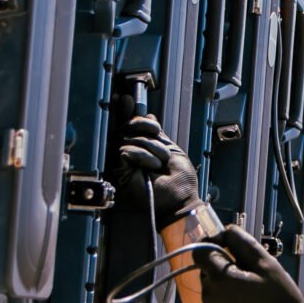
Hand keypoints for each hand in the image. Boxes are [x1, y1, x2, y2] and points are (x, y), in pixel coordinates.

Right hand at [115, 101, 203, 230]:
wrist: (181, 201)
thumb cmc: (180, 183)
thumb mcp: (172, 149)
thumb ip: (158, 134)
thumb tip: (148, 115)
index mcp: (145, 149)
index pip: (133, 127)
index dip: (131, 114)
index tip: (128, 101)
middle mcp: (133, 155)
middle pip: (129, 128)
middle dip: (146, 129)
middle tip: (158, 138)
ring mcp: (126, 164)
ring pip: (130, 139)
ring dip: (152, 148)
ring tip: (160, 162)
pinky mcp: (122, 172)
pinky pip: (126, 151)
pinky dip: (144, 157)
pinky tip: (152, 167)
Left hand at [193, 226, 303, 302]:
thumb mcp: (268, 266)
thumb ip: (243, 243)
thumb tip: (227, 230)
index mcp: (220, 277)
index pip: (200, 251)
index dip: (213, 245)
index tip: (229, 248)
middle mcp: (209, 296)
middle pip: (208, 272)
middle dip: (225, 269)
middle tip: (250, 277)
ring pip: (213, 292)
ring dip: (227, 289)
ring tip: (252, 297)